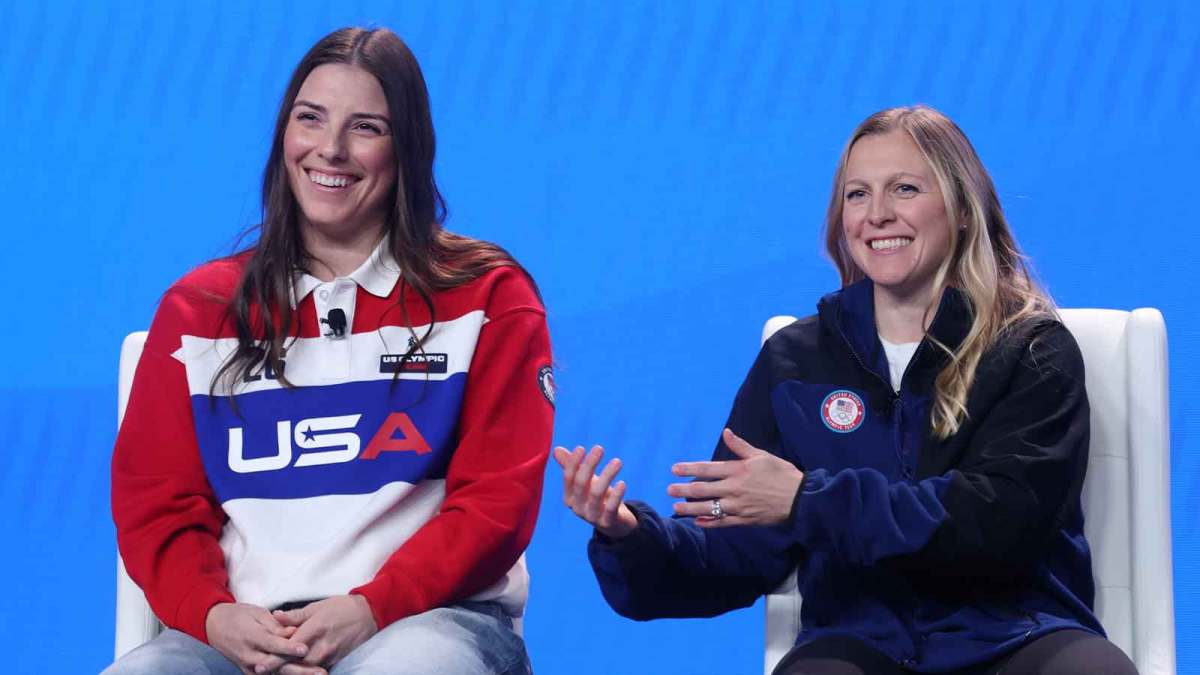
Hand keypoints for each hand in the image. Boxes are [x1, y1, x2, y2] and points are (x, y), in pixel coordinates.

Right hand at [205, 602, 312, 674]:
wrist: (215, 627)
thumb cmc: (239, 616)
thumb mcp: (257, 613)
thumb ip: (276, 625)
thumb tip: (294, 632)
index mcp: (252, 637)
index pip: (273, 645)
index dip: (289, 648)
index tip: (305, 650)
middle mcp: (249, 655)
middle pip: (277, 665)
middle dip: (300, 670)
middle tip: (320, 672)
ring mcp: (248, 666)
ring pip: (275, 674)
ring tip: (317, 674)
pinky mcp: (249, 672)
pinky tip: (302, 674)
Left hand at [255, 595, 376, 673]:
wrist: (368, 615)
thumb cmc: (342, 607)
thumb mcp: (317, 606)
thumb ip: (295, 615)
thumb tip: (275, 616)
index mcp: (315, 629)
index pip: (290, 648)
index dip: (274, 659)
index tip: (259, 665)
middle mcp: (322, 646)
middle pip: (296, 663)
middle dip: (279, 668)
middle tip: (261, 670)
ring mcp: (330, 655)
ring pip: (305, 669)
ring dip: (291, 670)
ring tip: (275, 671)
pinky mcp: (335, 660)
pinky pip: (316, 668)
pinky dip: (304, 670)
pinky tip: (295, 669)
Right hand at [553, 445, 638, 538]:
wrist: (614, 523)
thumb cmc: (598, 498)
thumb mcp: (586, 482)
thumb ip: (571, 467)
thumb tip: (556, 449)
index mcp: (569, 498)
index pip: (569, 478)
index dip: (573, 463)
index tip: (581, 448)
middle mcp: (578, 508)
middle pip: (581, 484)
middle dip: (589, 465)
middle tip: (599, 448)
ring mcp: (592, 516)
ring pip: (596, 494)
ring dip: (607, 475)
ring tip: (617, 461)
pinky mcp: (608, 522)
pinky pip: (610, 508)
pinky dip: (616, 495)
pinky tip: (622, 483)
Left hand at [667, 428, 803, 527]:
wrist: (800, 498)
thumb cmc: (781, 473)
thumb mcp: (761, 455)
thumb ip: (740, 446)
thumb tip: (726, 432)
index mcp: (738, 470)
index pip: (707, 469)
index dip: (689, 468)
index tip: (674, 469)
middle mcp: (734, 488)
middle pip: (703, 489)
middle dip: (683, 490)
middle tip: (669, 490)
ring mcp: (738, 506)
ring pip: (709, 508)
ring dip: (691, 508)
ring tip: (676, 508)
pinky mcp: (744, 519)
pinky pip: (722, 522)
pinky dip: (709, 523)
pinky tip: (697, 522)